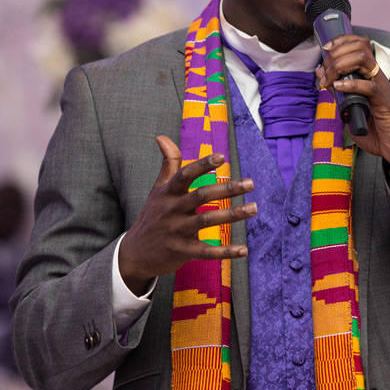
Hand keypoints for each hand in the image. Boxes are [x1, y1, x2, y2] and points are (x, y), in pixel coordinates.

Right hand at [118, 136, 254, 294]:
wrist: (135, 253)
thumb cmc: (153, 215)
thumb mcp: (157, 189)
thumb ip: (167, 163)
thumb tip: (162, 136)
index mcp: (168, 192)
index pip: (185, 174)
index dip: (202, 165)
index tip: (222, 157)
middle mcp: (172, 209)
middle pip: (201, 195)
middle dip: (226, 189)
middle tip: (250, 183)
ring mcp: (177, 231)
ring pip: (207, 220)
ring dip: (232, 215)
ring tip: (253, 208)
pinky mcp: (182, 251)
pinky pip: (206, 251)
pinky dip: (225, 252)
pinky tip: (243, 250)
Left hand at [316, 35, 389, 175]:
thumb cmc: (381, 132)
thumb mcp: (354, 113)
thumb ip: (342, 99)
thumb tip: (328, 86)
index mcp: (370, 77)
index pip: (359, 45)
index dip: (341, 41)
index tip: (325, 50)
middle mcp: (376, 78)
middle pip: (358, 47)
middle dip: (335, 54)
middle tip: (323, 72)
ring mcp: (382, 88)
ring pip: (363, 59)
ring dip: (340, 65)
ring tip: (329, 79)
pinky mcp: (385, 102)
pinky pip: (368, 86)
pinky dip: (350, 84)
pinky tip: (338, 87)